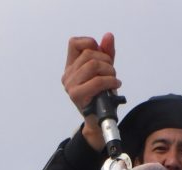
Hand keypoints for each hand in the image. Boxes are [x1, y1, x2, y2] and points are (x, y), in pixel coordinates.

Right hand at [62, 33, 120, 149]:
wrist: (99, 121)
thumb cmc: (101, 97)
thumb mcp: (104, 72)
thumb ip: (106, 54)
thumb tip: (108, 36)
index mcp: (70, 67)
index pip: (74, 43)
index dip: (91, 44)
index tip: (102, 55)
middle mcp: (67, 75)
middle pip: (89, 53)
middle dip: (106, 60)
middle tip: (112, 72)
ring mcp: (70, 85)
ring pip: (93, 64)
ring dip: (110, 71)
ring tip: (114, 79)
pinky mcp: (76, 95)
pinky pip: (96, 81)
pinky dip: (110, 81)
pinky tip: (114, 85)